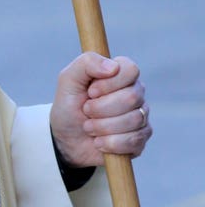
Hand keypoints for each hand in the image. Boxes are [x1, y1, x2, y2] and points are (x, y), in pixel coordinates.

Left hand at [50, 53, 151, 168]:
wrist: (66, 138)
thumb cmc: (69, 105)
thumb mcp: (68, 80)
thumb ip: (87, 63)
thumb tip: (113, 67)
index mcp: (120, 74)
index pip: (130, 70)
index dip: (109, 83)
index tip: (91, 92)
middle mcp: (135, 93)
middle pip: (132, 97)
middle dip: (101, 108)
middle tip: (86, 111)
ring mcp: (140, 116)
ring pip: (134, 120)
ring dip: (103, 127)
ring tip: (89, 127)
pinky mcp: (140, 139)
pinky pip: (134, 140)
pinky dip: (110, 143)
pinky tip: (99, 142)